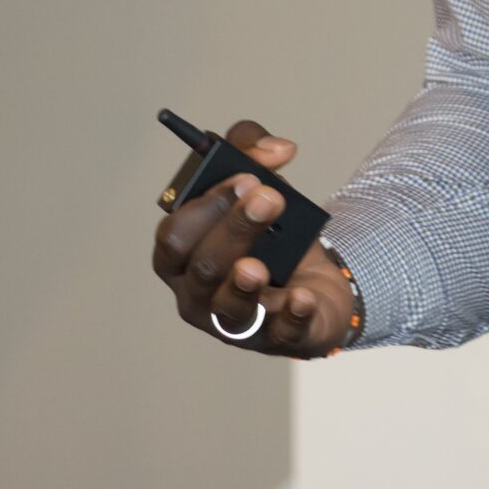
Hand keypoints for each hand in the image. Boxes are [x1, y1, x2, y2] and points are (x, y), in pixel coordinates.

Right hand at [149, 120, 357, 357]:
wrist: (314, 280)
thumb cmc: (268, 234)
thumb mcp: (256, 182)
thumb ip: (252, 149)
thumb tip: (277, 149)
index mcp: (181, 255)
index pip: (174, 237)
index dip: (205, 208)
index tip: (245, 179)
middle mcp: (197, 294)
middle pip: (203, 268)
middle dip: (233, 231)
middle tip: (270, 198)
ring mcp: (233, 322)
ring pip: (229, 307)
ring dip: (244, 282)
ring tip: (259, 264)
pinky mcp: (276, 338)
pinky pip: (280, 333)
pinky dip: (291, 316)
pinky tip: (301, 298)